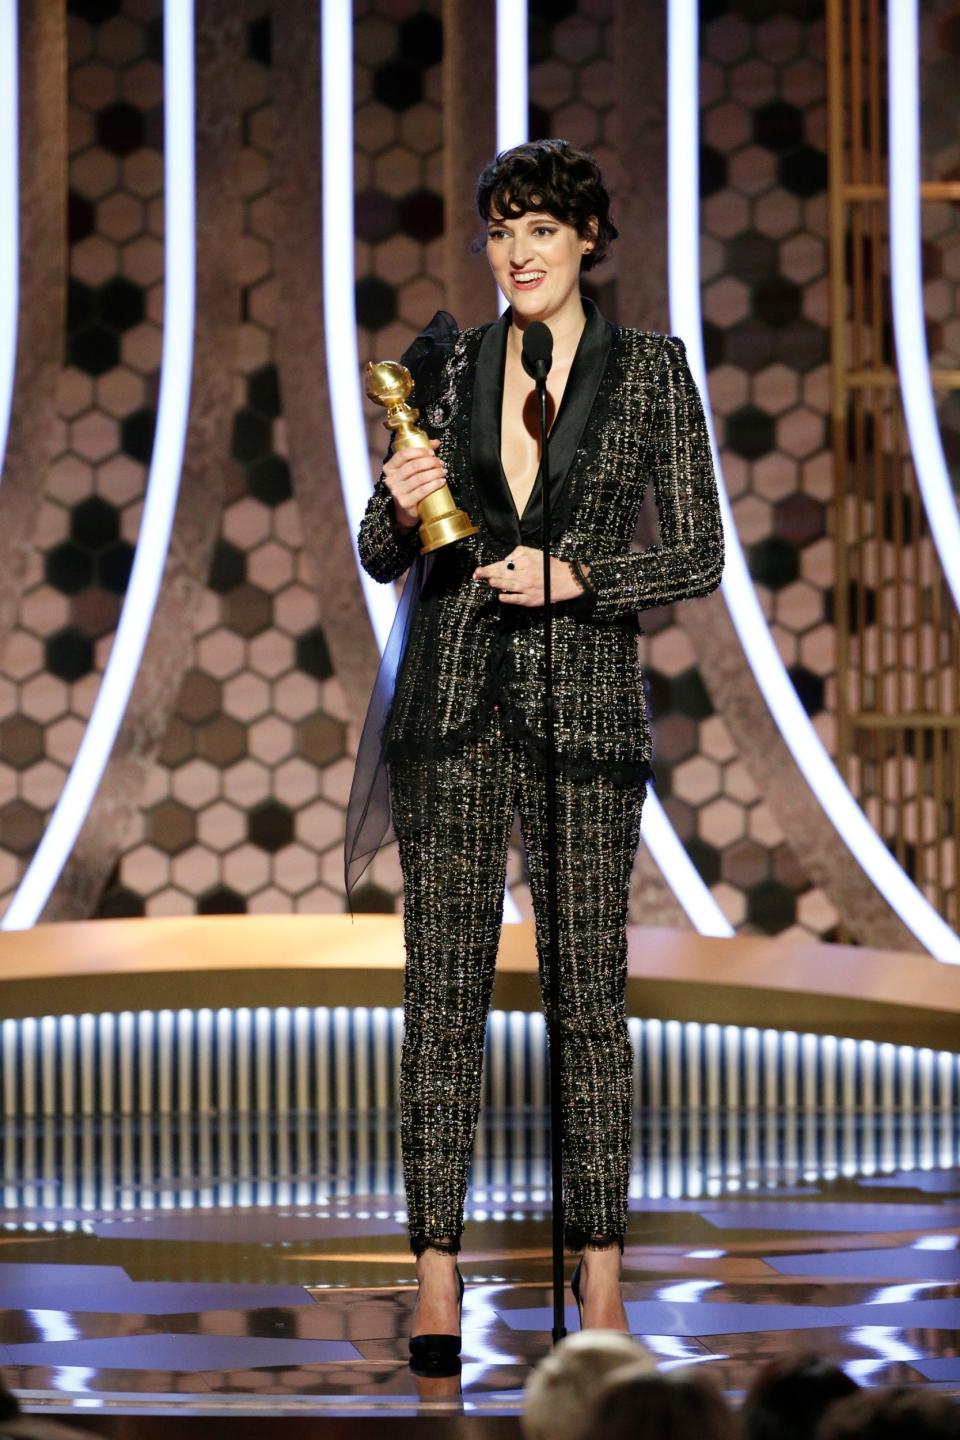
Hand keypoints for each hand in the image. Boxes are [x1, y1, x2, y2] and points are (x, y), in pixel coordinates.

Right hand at [382, 439, 447, 530]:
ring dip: (435, 473)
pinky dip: (434, 484)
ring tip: (444, 472)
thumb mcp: (411, 470)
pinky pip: (422, 491)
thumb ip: (421, 455)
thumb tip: (436, 442)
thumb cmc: (410, 487)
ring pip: (419, 478)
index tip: (432, 452)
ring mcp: (397, 492)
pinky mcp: (405, 503)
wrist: (405, 512)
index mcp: (389, 468)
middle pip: (413, 466)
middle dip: (430, 462)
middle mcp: (390, 480)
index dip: (419, 451)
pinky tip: (442, 481)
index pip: (403, 455)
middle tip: (441, 463)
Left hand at [473, 546, 587, 605]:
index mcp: (524, 563)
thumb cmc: (549, 566)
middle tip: (476, 576)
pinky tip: (501, 595)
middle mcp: (524, 575)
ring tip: (490, 582)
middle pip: (500, 575)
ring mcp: (526, 588)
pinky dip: (505, 597)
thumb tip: (505, 559)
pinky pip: (514, 599)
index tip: (478, 570)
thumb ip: (518, 552)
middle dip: (486, 575)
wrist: (566, 580)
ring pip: (505, 586)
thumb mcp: (534, 552)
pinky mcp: (530, 600)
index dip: (488, 568)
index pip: (501, 565)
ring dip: (495, 584)